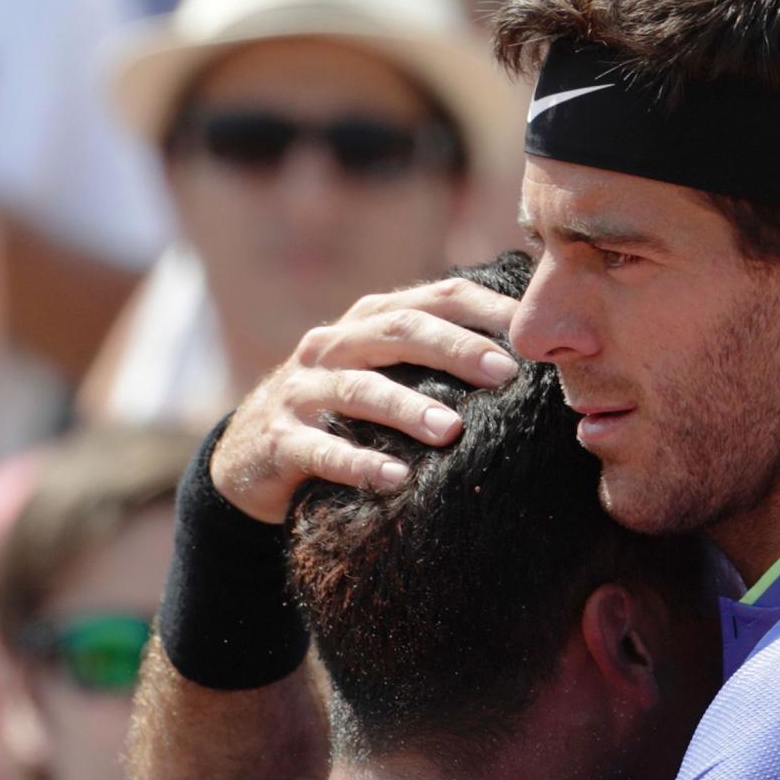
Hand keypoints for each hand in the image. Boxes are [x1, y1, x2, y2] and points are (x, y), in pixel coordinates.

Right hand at [211, 275, 523, 522]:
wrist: (248, 457)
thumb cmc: (340, 415)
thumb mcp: (383, 376)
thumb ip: (435, 362)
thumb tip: (527, 365)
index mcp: (368, 322)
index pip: (434, 298)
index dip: (484, 308)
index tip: (530, 331)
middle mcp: (333, 345)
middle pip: (398, 331)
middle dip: (455, 349)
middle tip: (504, 373)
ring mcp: (302, 391)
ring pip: (360, 389)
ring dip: (408, 408)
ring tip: (451, 431)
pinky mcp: (280, 440)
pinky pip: (322, 450)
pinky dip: (359, 464)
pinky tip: (395, 480)